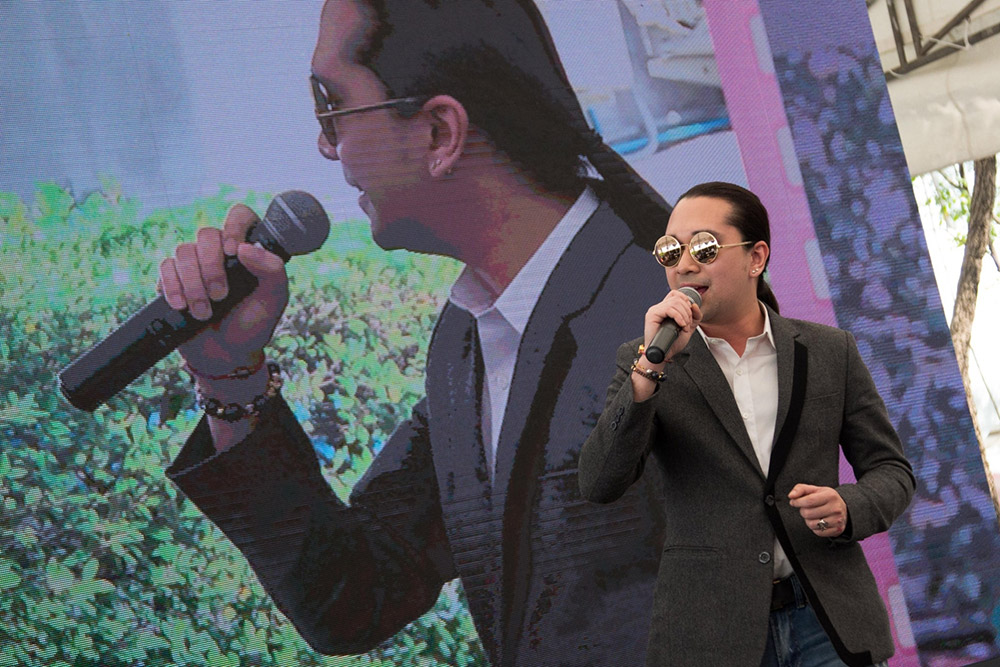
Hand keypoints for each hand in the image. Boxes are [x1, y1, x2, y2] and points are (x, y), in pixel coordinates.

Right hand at [158, 204, 288, 374]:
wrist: (225, 356)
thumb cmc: (252, 326)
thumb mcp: (274, 301)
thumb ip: (273, 271)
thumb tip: (245, 248)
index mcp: (248, 251)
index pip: (240, 216)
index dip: (234, 226)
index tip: (233, 251)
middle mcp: (220, 252)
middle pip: (206, 234)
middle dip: (211, 267)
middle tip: (221, 296)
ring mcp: (195, 264)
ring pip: (183, 251)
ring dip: (193, 284)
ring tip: (205, 312)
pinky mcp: (173, 278)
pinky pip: (165, 267)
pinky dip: (173, 287)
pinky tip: (182, 306)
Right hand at [642, 289, 702, 364]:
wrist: (664, 354)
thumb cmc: (673, 343)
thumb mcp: (689, 327)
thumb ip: (694, 316)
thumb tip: (694, 305)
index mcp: (666, 308)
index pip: (676, 294)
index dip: (686, 300)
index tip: (689, 315)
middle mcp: (659, 307)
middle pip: (678, 298)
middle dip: (687, 311)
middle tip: (687, 324)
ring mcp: (655, 310)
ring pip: (675, 302)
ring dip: (684, 315)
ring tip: (684, 327)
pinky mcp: (652, 315)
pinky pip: (669, 309)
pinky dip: (679, 317)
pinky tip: (681, 325)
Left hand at [788, 484, 847, 537]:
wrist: (843, 509)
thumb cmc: (825, 498)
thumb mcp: (814, 490)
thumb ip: (800, 489)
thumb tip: (791, 496)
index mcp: (830, 496)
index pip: (809, 501)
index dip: (797, 502)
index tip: (793, 502)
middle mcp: (836, 508)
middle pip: (808, 513)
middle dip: (803, 511)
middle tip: (807, 509)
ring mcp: (837, 520)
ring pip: (812, 524)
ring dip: (808, 520)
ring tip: (813, 515)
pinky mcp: (837, 530)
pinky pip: (818, 532)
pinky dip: (815, 528)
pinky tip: (819, 521)